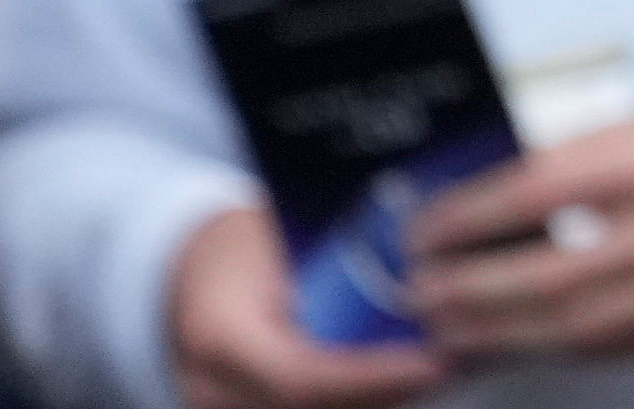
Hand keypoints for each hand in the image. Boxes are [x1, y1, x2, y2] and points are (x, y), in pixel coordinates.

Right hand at [164, 205, 437, 408]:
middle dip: (392, 393)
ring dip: (383, 400)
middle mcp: (217, 393)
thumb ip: (330, 268)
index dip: (371, 377)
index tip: (431, 361)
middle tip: (454, 359)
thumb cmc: (234, 246)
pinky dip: (362, 402)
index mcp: (220, 337)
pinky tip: (402, 379)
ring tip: (440, 364)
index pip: (302, 377)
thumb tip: (414, 270)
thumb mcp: (273, 240)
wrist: (179, 276)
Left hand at [406, 115, 633, 364]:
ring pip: (576, 325)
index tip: (421, 229)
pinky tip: (503, 347)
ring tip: (444, 329)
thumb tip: (482, 192)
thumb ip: (579, 156)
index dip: (469, 216)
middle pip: (552, 272)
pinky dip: (546, 352)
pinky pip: (608, 350)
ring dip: (498, 333)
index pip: (540, 188)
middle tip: (416, 292)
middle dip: (471, 290)